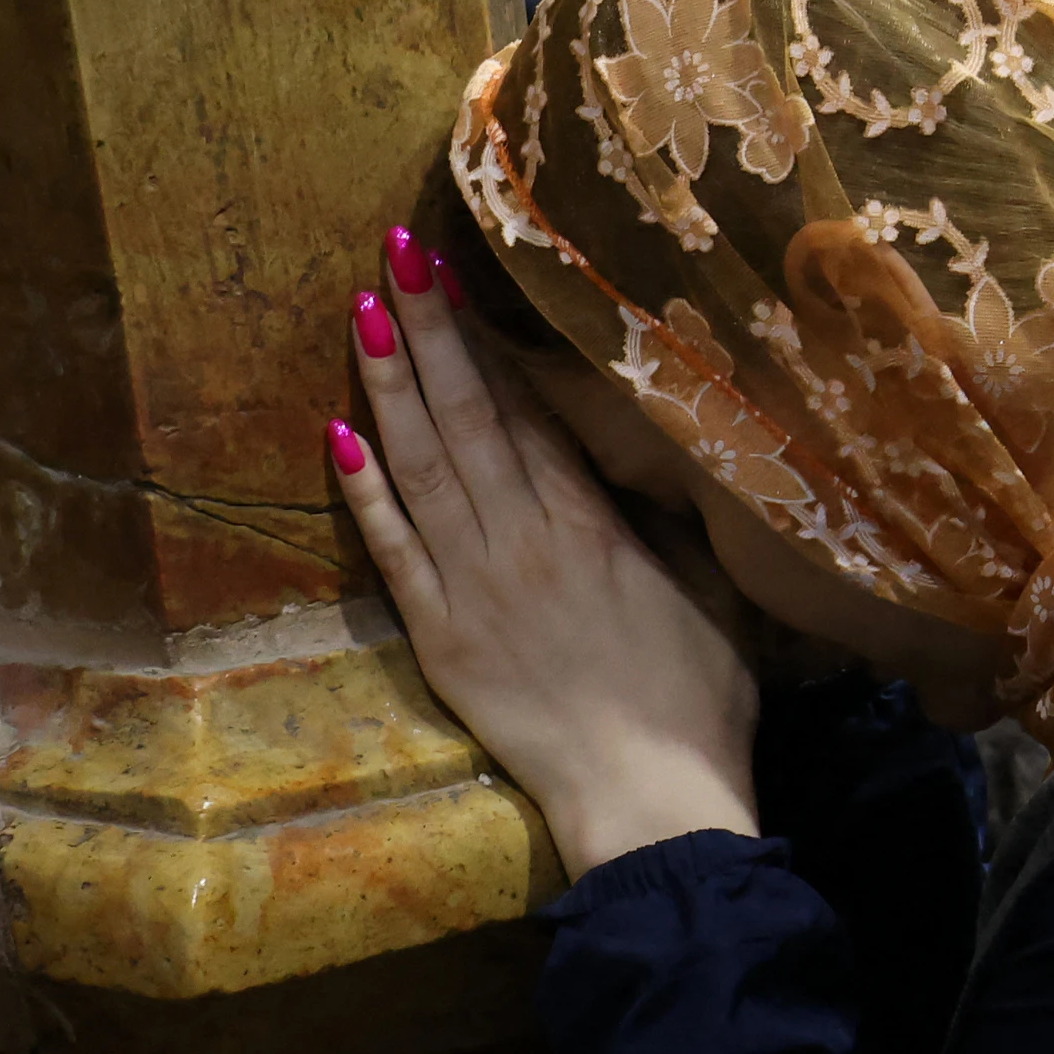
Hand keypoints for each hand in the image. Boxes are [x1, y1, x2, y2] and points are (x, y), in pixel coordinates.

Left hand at [337, 249, 758, 877]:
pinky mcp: (442, 638)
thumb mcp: (712, 598)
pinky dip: (367, 491)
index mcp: (596, 528)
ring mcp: (476, 587)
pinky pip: (394, 550)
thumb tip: (659, 464)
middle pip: (468, 417)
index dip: (492, 340)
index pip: (530, 412)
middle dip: (432, 330)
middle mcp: (526, 540)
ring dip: (391, 385)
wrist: (649, 800)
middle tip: (396, 253)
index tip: (461, 274)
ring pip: (423, 465)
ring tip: (365, 309)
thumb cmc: (700, 706)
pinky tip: (342, 432)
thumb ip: (672, 528)